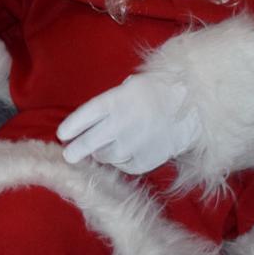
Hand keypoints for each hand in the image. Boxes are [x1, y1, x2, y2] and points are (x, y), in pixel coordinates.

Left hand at [56, 74, 201, 173]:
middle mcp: (119, 125)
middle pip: (87, 144)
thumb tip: (90, 123)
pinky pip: (124, 166)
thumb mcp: (130, 88)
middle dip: (76, 151)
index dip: (70, 128)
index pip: (82, 117)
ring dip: (102, 153)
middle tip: (70, 155)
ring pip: (105, 157)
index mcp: (113, 102)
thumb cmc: (157, 92)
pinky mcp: (143, 162)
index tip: (62, 135)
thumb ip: (109, 104)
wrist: (191, 107)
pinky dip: (122, 161)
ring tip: (107, 146)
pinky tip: (127, 152)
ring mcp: (131, 146)